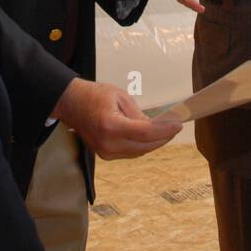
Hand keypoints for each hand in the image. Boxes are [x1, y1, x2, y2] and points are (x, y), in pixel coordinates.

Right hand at [50, 79, 181, 158]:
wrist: (71, 104)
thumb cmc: (94, 95)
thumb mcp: (120, 96)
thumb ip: (138, 114)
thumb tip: (156, 126)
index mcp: (111, 125)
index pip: (145, 132)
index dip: (165, 130)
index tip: (178, 124)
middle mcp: (108, 143)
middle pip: (145, 146)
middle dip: (163, 137)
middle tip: (175, 127)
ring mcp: (105, 152)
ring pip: (139, 152)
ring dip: (155, 143)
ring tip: (166, 131)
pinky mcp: (105, 155)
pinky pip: (131, 152)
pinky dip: (143, 145)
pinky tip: (151, 136)